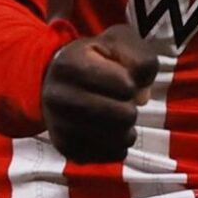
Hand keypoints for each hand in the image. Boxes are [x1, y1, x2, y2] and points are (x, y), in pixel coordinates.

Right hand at [42, 26, 158, 162]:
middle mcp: (58, 98)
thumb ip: (141, 60)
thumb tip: (141, 97)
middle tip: (119, 100)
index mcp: (70, 65)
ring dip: (127, 127)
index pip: (125, 86)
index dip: (131, 82)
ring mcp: (60, 127)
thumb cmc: (96, 58)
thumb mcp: (120, 42)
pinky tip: (108, 130)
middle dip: (130, 107)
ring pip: (121, 140)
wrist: (57, 80)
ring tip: (115, 114)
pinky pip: (114, 155)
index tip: (119, 78)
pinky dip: (119, 144)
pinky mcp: (68, 150)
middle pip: (125, 116)